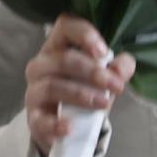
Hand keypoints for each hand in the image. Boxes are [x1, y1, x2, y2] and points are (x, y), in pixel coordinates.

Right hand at [25, 16, 133, 156]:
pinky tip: (70, 128)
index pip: (65, 28)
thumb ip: (116, 70)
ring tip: (104, 104)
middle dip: (92, 72)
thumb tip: (123, 65)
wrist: (63, 124)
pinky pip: (40, 119)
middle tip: (116, 86)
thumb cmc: (82, 91)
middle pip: (62, 60)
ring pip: (52, 86)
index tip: (103, 52)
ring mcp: (34, 90)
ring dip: (80, 94)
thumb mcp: (103, 80)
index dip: (83, 35)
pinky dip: (54, 124)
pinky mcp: (33, 117)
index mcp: (57, 48)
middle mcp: (41, 65)